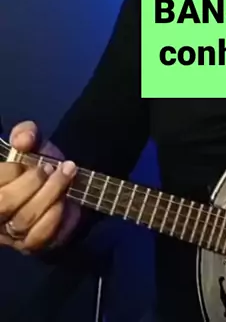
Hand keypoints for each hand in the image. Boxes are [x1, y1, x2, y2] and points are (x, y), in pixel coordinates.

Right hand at [0, 121, 80, 253]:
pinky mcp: (29, 246)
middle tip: (50, 168)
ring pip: (24, 219)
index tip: (31, 161)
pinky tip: (65, 199)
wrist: (65, 186)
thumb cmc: (40, 163)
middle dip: (32, 181)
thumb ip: (25, 133)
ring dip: (50, 193)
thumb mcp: (33, 142)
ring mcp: (9, 234)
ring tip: (65, 175)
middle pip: (4, 203)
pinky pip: (41, 235)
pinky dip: (56, 214)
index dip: (12, 170)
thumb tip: (23, 140)